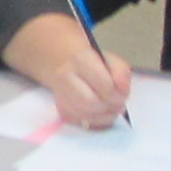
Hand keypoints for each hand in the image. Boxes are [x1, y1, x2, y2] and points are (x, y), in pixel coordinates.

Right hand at [3, 13, 131, 128]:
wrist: (47, 49)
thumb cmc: (81, 53)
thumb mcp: (102, 53)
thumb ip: (119, 70)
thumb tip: (123, 89)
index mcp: (81, 59)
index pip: (104, 84)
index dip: (117, 92)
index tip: (122, 92)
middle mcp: (67, 76)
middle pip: (92, 102)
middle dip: (109, 107)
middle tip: (117, 104)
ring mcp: (59, 92)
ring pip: (83, 114)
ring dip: (102, 116)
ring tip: (109, 110)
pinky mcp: (57, 104)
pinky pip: (75, 120)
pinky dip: (89, 121)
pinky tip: (95, 114)